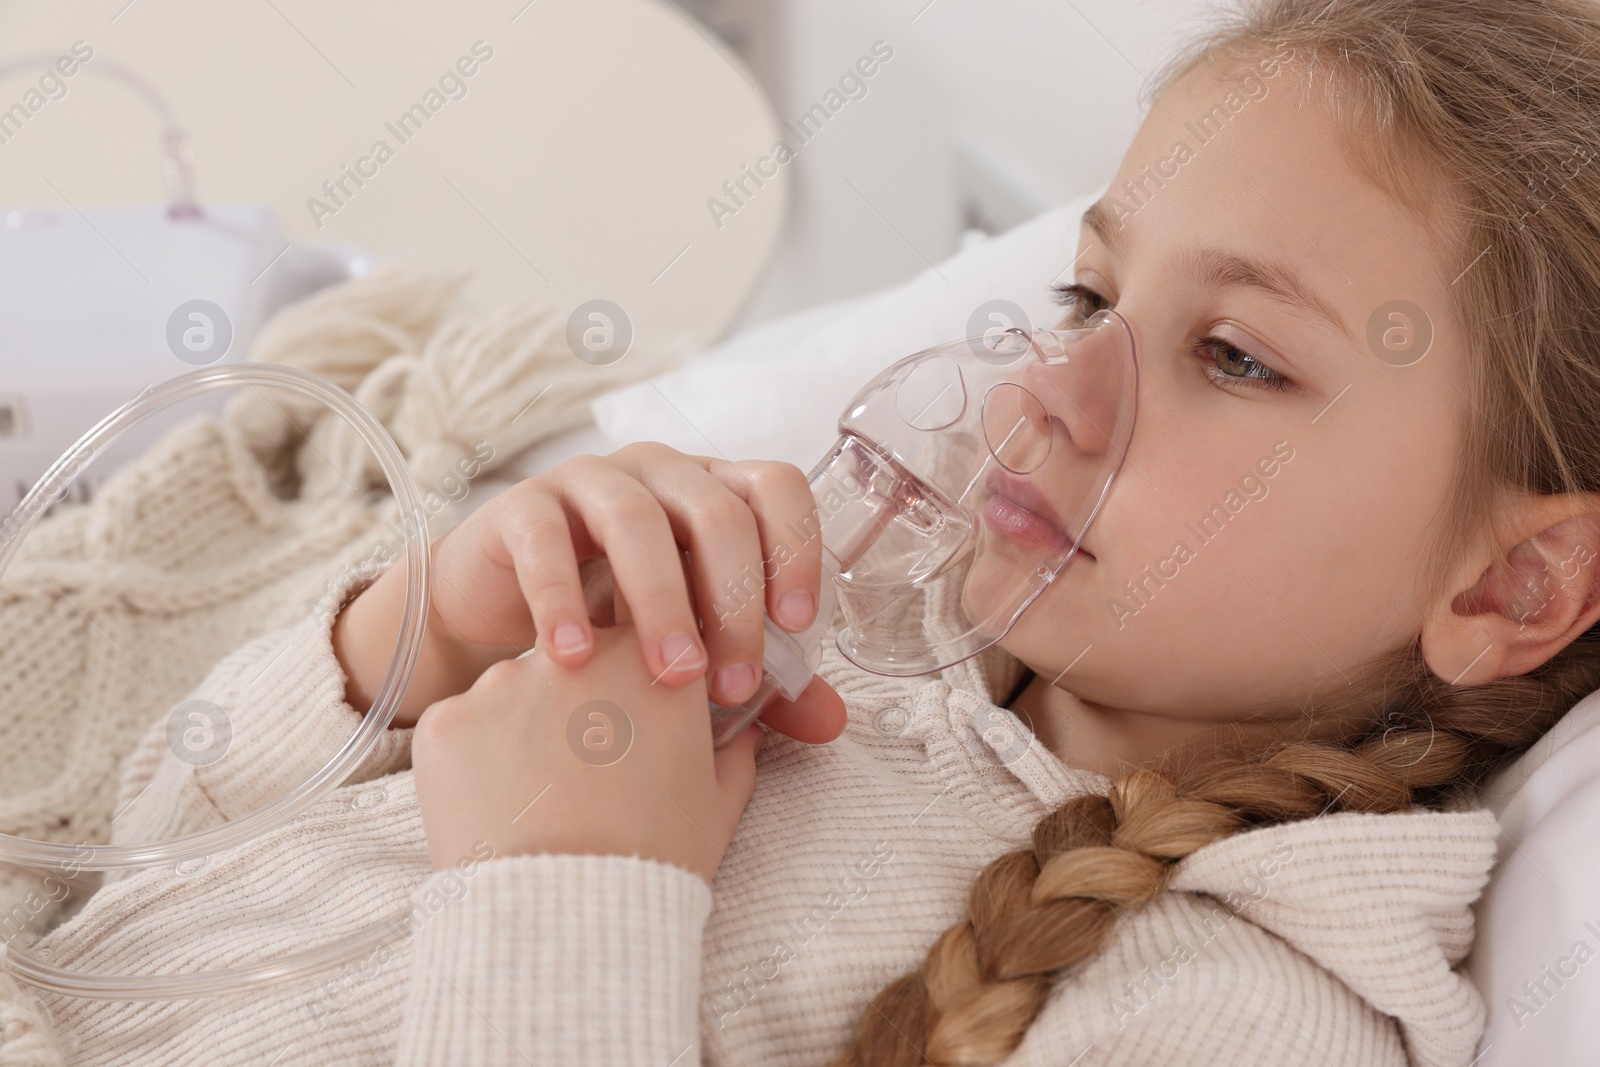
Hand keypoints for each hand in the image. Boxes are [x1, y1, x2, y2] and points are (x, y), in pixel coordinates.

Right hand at [333, 442, 846, 740]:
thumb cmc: (617, 622)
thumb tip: (829, 722)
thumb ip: (762, 681)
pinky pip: (545, 539)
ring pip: (637, 520)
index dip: (796, 545)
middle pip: (716, 510)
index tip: (796, 624)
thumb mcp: (694, 646)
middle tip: (733, 684)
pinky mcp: (522, 506)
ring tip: (672, 676)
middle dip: (734, 601)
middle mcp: (660, 473)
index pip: (776, 486)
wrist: (502, 607)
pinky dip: (561, 599)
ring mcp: (589, 481)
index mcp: (715, 491)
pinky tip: (574, 658)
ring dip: (662, 602)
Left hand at [411, 618, 760, 883]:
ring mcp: (504, 683)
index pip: (647, 640)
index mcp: (653, 661)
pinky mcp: (448, 720)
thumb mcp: (717, 805)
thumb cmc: (653, 860)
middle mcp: (579, 653)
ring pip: (516, 690)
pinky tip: (498, 804)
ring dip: (526, 727)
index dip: (641, 681)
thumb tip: (742, 732)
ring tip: (541, 796)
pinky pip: (464, 727)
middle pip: (578, 656)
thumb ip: (734, 751)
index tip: (639, 719)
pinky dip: (476, 759)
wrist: (564, 921)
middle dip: (582, 700)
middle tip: (588, 769)